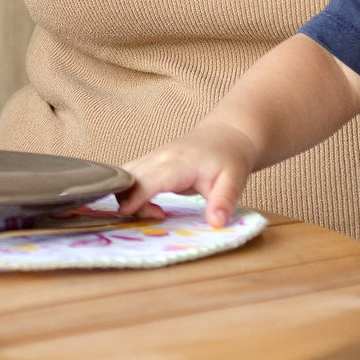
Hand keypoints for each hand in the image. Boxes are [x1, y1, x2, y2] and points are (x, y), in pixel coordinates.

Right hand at [120, 123, 257, 227]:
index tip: (127, 214)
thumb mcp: (234, 181)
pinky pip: (129, 174)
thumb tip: (215, 223)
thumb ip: (224, 202)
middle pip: (128, 176)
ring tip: (151, 212)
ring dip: (125, 195)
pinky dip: (128, 190)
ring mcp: (153, 157)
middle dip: (126, 199)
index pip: (149, 179)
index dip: (135, 196)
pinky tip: (145, 204)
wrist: (225, 135)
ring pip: (124, 173)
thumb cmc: (229, 159)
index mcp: (179, 162)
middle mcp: (160, 157)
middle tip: (154, 217)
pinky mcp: (150, 161)